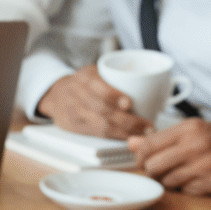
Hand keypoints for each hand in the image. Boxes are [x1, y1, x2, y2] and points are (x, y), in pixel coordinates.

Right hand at [35, 65, 152, 138]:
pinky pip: (98, 134)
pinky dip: (116, 137)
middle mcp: (76, 94)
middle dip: (128, 120)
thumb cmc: (84, 84)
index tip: (129, 103)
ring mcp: (75, 112)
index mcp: (84, 77)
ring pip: (101, 125)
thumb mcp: (95, 72)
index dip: (113, 96)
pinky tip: (129, 138)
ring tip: (144, 133)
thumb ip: (117, 75)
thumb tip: (154, 82)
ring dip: (125, 131)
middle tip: (147, 125)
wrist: (57, 95)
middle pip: (102, 110)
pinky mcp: (76, 127)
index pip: (97, 87)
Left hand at [128, 119, 210, 196]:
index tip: (142, 162)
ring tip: (184, 175)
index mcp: (189, 128)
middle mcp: (196, 145)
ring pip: (168, 181)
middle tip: (161, 172)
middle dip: (152, 172)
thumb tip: (131, 143)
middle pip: (153, 166)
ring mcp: (207, 165)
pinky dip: (189, 189)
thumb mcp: (196, 130)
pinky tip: (200, 181)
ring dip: (171, 182)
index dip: (140, 157)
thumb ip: (163, 138)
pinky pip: (188, 192)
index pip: (148, 145)